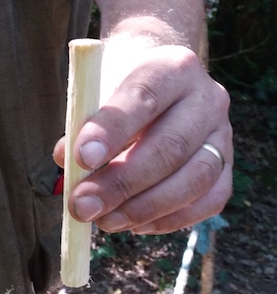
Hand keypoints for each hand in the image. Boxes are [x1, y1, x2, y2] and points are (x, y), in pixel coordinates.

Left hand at [53, 45, 231, 234]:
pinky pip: (207, 201)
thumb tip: (65, 162)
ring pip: (194, 179)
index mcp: (172, 67)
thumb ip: (80, 122)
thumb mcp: (95, 90)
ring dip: (144, 208)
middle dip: (121, 183)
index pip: (143, 98)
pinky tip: (133, 225)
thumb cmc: (117, 86)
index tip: (80, 159)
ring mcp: (223, 134)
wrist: (156, 81)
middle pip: (170, 146)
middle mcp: (207, 98)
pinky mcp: (227, 166)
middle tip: (83, 206)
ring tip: (103, 222)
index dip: (111, 131)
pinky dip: (169, 219)